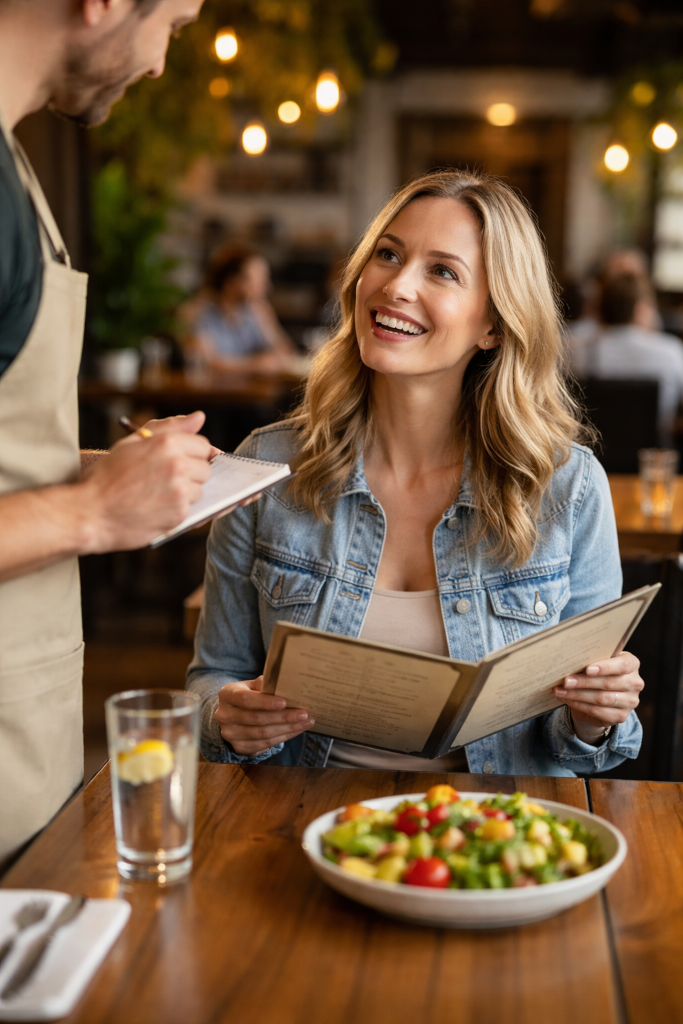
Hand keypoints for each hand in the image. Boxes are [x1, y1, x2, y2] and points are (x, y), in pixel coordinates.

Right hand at [79, 410, 212, 551]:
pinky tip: (155, 508)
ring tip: (156, 495)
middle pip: (205, 468)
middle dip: (190, 474)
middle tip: (162, 480)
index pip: (203, 446)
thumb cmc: (106, 476)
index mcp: (168, 443)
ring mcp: (180, 491)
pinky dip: (177, 510)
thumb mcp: (132, 443)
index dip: (190, 455)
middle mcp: (178, 465)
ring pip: (200, 490)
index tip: (176, 462)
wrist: (90, 512)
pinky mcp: (179, 514)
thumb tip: (200, 417)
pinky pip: (191, 509)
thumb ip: (169, 428)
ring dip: (185, 493)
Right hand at [215, 675, 314, 755]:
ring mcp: (231, 734)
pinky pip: (266, 744)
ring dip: (288, 728)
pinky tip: (296, 730)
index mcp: (227, 695)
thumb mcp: (251, 685)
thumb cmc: (247, 695)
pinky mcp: (240, 748)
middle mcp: (225, 716)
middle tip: (304, 714)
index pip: (246, 699)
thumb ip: (263, 684)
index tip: (284, 702)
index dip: (265, 702)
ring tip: (306, 722)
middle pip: (257, 719)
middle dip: (283, 717)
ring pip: (263, 734)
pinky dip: (284, 737)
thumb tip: (282, 684)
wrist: (232, 714)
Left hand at [553, 651, 642, 744]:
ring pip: (601, 698)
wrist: (599, 698)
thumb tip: (569, 661)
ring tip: (560, 690)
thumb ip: (590, 660)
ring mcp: (630, 701)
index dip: (605, 667)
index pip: (623, 665)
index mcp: (632, 663)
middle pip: (608, 683)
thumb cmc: (597, 673)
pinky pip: (597, 711)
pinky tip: (566, 700)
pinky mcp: (621, 716)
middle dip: (584, 682)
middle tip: (565, 681)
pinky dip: (579, 705)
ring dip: (577, 694)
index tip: (587, 669)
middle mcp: (635, 682)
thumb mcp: (596, 663)